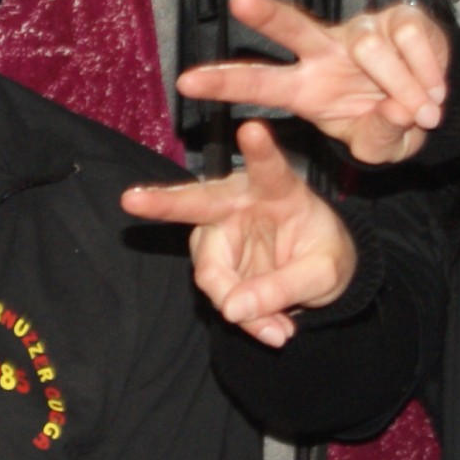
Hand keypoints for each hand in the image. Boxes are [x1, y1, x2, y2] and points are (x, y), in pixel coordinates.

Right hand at [120, 120, 357, 346]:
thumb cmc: (327, 258)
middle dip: (163, 202)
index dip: (260, 151)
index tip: (252, 128)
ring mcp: (220, 231)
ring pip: (210, 271)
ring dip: (239, 304)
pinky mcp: (213, 258)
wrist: (322, 277)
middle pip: (198, 204)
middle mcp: (240, 203)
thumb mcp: (324, 276)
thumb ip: (283, 288)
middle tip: (132, 200)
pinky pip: (218, 293)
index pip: (269, 170)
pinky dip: (243, 316)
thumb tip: (232, 310)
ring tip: (278, 330)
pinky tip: (271, 329)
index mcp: (278, 191)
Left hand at [173, 0, 450, 167]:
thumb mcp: (381, 149)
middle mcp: (325, 52)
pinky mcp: (398, 18)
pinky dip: (427, 70)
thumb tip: (396, 110)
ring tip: (425, 113)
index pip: (259, 83)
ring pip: (370, 48)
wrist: (441, 105)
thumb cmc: (392, 126)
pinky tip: (437, 88)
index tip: (186, 82)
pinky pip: (409, 39)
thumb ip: (381, 137)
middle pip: (290, 27)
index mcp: (306, 89)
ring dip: (402, 84)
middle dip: (266, 14)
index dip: (225, 82)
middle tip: (240, 0)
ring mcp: (360, 31)